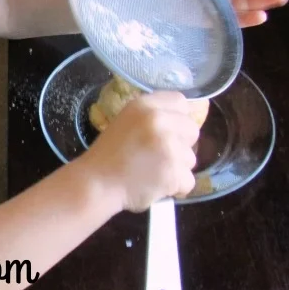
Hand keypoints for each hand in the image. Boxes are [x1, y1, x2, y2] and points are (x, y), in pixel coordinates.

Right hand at [81, 92, 199, 212]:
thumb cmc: (109, 154)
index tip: (168, 130)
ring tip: (153, 172)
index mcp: (145, 106)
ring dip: (177, 168)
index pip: (181, 102)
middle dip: (181, 144)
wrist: (97, 184)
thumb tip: (180, 120)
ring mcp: (169, 147)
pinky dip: (176, 188)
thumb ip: (152, 116)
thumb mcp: (126, 121)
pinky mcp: (174, 173)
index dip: (178, 117)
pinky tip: (157, 186)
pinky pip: (188, 181)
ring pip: (190, 158)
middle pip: (192, 129)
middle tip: (160, 155)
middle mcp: (159, 121)